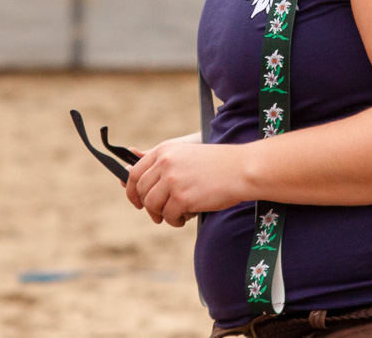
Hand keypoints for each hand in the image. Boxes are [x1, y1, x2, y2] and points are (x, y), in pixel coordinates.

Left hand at [125, 139, 249, 226]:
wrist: (240, 169)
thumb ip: (162, 166)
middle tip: (159, 215)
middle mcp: (164, 163)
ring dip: (162, 215)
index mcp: (164, 150)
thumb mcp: (185, 156)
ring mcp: (172, 180)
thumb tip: (130, 178)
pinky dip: (175, 220)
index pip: (135, 172)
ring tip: (176, 216)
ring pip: (152, 205)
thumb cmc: (216, 165)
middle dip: (147, 206)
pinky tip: (185, 217)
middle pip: (141, 191)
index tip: (137, 201)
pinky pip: (169, 215)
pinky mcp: (182, 197)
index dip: (132, 190)